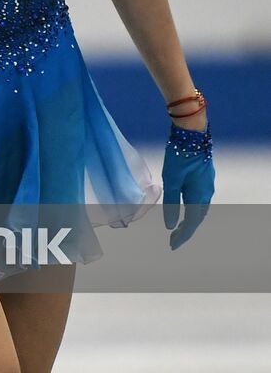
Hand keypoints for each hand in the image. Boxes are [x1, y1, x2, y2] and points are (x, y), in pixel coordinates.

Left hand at [162, 121, 214, 249]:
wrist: (191, 132)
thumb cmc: (180, 155)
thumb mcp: (171, 180)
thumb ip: (171, 203)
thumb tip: (170, 225)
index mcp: (200, 195)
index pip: (192, 222)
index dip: (182, 235)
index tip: (172, 245)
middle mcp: (207, 191)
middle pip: (198, 217)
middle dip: (186, 229)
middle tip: (174, 238)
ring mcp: (207, 183)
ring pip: (200, 207)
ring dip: (190, 218)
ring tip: (178, 226)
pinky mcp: (204, 175)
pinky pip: (199, 197)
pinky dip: (192, 207)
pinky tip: (185, 204)